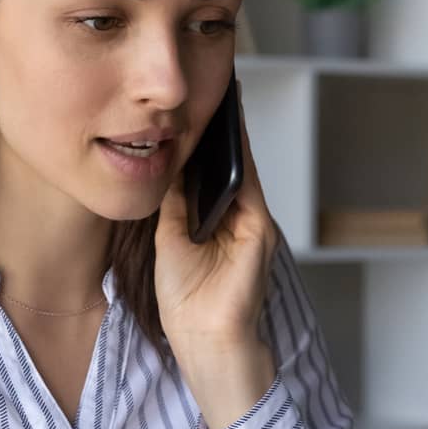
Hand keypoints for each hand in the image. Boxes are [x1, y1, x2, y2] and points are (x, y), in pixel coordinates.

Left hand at [154, 88, 281, 354]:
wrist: (204, 340)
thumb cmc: (187, 303)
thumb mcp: (170, 241)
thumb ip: (175, 206)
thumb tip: (168, 169)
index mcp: (219, 225)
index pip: (215, 175)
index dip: (208, 143)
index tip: (200, 109)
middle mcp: (241, 221)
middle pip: (232, 166)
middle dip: (224, 131)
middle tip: (215, 89)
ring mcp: (253, 226)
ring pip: (243, 170)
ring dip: (234, 137)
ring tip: (223, 99)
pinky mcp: (259, 233)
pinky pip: (247, 186)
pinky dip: (239, 158)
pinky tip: (227, 134)